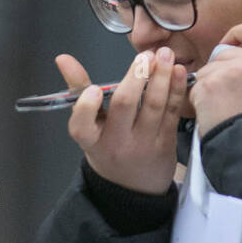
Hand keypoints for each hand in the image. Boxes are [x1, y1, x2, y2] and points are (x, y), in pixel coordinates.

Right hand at [56, 47, 188, 194]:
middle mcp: (117, 142)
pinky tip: (177, 71)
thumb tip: (63, 58)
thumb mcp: (88, 126)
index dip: (86, 108)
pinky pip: (172, 112)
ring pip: (154, 105)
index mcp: (91, 139)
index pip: (81, 126)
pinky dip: (176, 89)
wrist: (135, 188)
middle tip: (145, 55)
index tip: (94, 90)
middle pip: (125, 106)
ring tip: (164, 54)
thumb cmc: (108, 147)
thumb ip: (77, 90)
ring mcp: (144, 143)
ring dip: (161, 76)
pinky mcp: (166, 142)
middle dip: (136, 76)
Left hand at [190, 22, 241, 139]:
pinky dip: (199, 98)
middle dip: (219, 68)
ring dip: (208, 85)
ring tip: (221, 106)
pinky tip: (212, 111)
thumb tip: (228, 52)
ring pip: (208, 68)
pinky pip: (196, 84)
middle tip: (227, 93)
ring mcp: (230, 72)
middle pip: (225, 52)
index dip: (239, 33)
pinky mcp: (209, 84)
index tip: (230, 45)